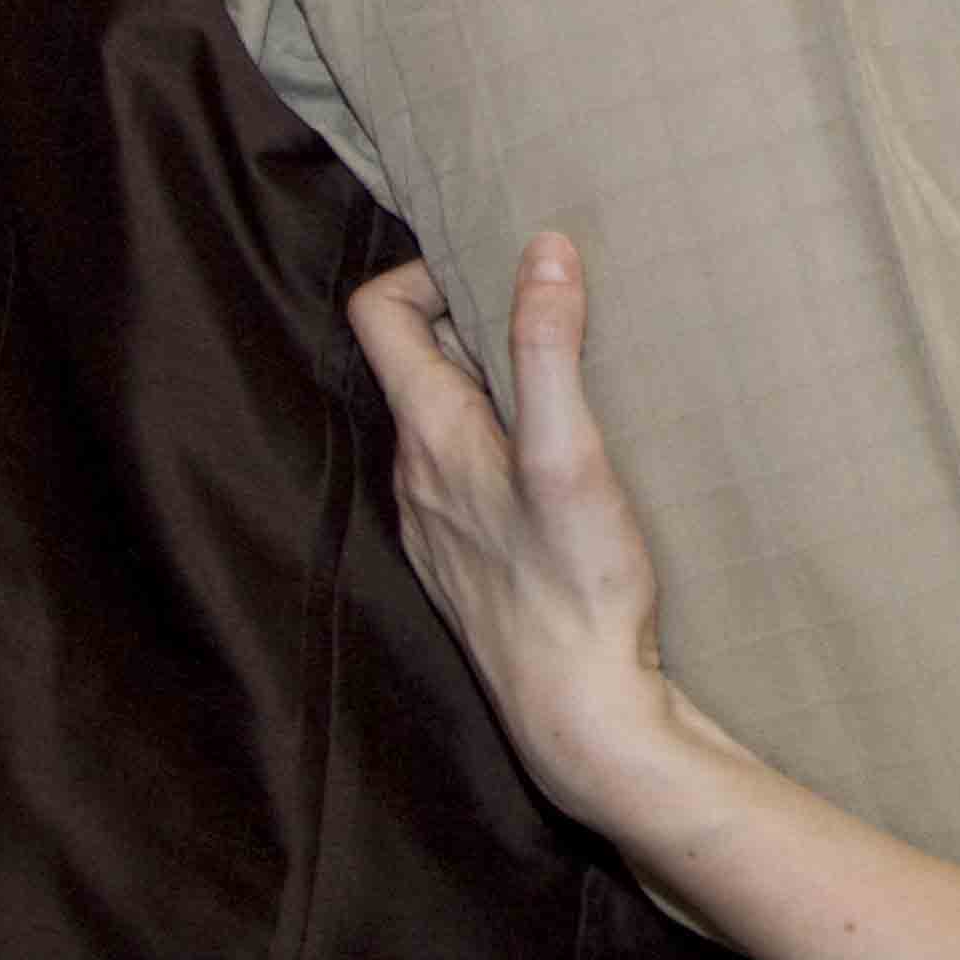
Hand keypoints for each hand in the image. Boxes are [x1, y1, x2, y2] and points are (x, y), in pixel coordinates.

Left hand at [348, 235, 697, 831]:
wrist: (578, 710)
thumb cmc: (575, 584)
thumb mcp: (570, 451)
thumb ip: (548, 348)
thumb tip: (541, 249)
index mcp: (429, 435)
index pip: (380, 313)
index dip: (429, 270)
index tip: (505, 270)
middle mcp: (415, 475)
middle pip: (419, 360)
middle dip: (481, 320)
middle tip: (560, 314)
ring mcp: (436, 523)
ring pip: (447, 417)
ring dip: (499, 382)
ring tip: (576, 381)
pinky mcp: (467, 561)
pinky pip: (469, 471)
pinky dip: (508, 441)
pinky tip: (567, 464)